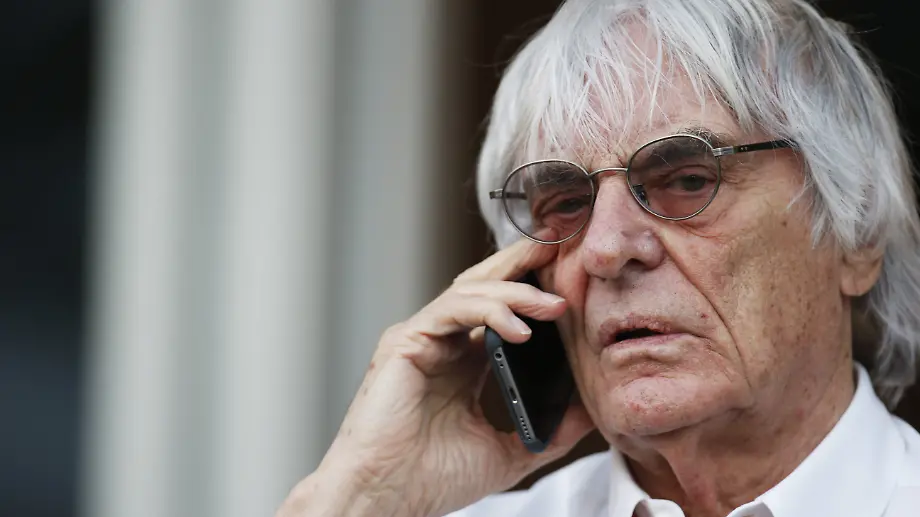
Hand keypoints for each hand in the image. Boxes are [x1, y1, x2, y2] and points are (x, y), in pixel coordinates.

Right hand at [275, 238, 594, 516]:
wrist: (387, 499)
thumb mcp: (510, 451)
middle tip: (561, 247)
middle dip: (524, 264)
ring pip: (470, 291)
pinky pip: (451, 310)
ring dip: (516, 291)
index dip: (533, 290)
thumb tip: (590, 408)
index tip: (572, 279)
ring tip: (555, 305)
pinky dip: (488, 311)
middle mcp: (440, 343)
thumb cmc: (433, 480)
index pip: (501, 310)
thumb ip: (548, 428)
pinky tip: (520, 329)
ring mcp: (421, 339)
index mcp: (462, 363)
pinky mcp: (404, 343)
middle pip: (484, 286)